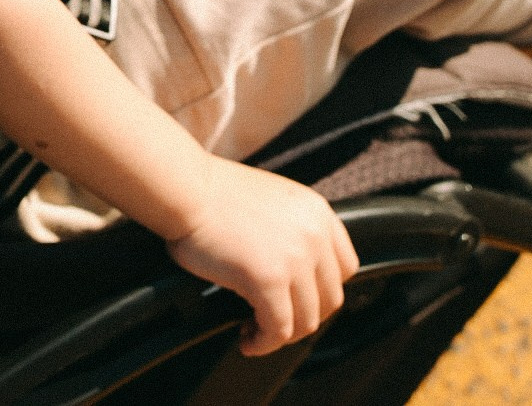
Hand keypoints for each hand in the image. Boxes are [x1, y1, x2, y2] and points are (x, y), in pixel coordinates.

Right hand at [167, 156, 358, 355]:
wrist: (185, 188)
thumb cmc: (214, 193)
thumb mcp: (274, 200)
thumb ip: (295, 229)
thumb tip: (298, 272)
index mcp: (317, 212)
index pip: (346, 267)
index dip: (322, 290)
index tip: (299, 299)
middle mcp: (314, 235)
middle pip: (331, 299)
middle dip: (303, 316)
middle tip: (274, 319)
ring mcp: (295, 258)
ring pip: (307, 321)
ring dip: (281, 334)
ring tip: (255, 331)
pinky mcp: (269, 280)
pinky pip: (278, 331)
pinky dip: (263, 343)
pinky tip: (245, 338)